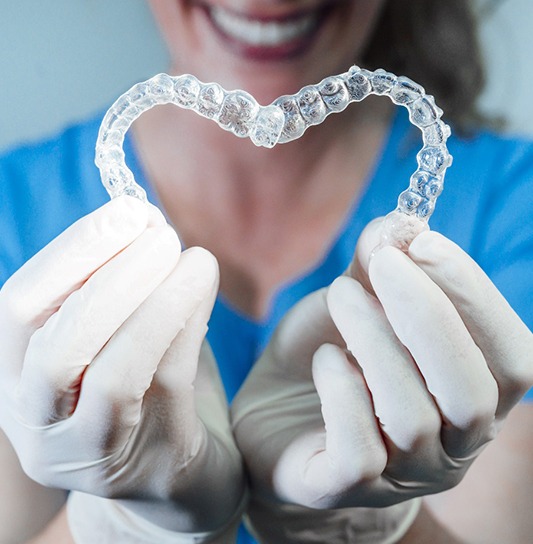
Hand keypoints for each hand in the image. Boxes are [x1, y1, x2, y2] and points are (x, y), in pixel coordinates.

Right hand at [0, 196, 243, 538]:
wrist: (172, 475)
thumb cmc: (143, 390)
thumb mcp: (117, 334)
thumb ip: (122, 286)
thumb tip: (148, 220)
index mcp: (17, 378)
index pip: (19, 310)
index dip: (72, 254)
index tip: (128, 212)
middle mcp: (37, 422)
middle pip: (54, 347)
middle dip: (111, 276)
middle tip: (161, 233)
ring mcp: (88, 452)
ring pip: (111, 375)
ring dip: (155, 302)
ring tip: (194, 256)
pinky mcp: (146, 463)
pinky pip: (164, 387)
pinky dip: (186, 326)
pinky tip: (203, 287)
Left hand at [232, 217, 532, 541]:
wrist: (272, 413)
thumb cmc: (328, 354)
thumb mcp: (355, 301)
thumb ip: (379, 264)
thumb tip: (398, 223)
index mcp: (472, 395)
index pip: (512, 356)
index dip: (474, 294)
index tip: (422, 241)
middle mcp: (451, 445)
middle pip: (473, 393)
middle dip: (429, 314)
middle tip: (381, 262)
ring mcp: (402, 476)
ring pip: (413, 418)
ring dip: (375, 341)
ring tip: (341, 295)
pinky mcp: (346, 489)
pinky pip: (360, 453)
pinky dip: (343, 392)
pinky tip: (326, 359)